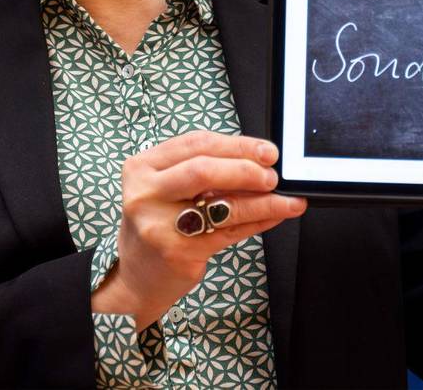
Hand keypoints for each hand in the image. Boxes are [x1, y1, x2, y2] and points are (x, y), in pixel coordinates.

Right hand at [91, 130, 306, 328]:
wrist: (135, 278)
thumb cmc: (157, 225)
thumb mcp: (165, 189)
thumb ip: (200, 171)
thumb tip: (256, 160)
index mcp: (141, 168)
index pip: (195, 144)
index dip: (236, 144)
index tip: (266, 150)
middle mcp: (145, 193)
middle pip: (203, 170)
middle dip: (246, 169)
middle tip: (273, 175)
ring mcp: (159, 225)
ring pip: (222, 204)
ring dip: (263, 200)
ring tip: (286, 198)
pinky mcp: (178, 252)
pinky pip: (229, 232)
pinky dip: (258, 221)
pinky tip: (274, 216)